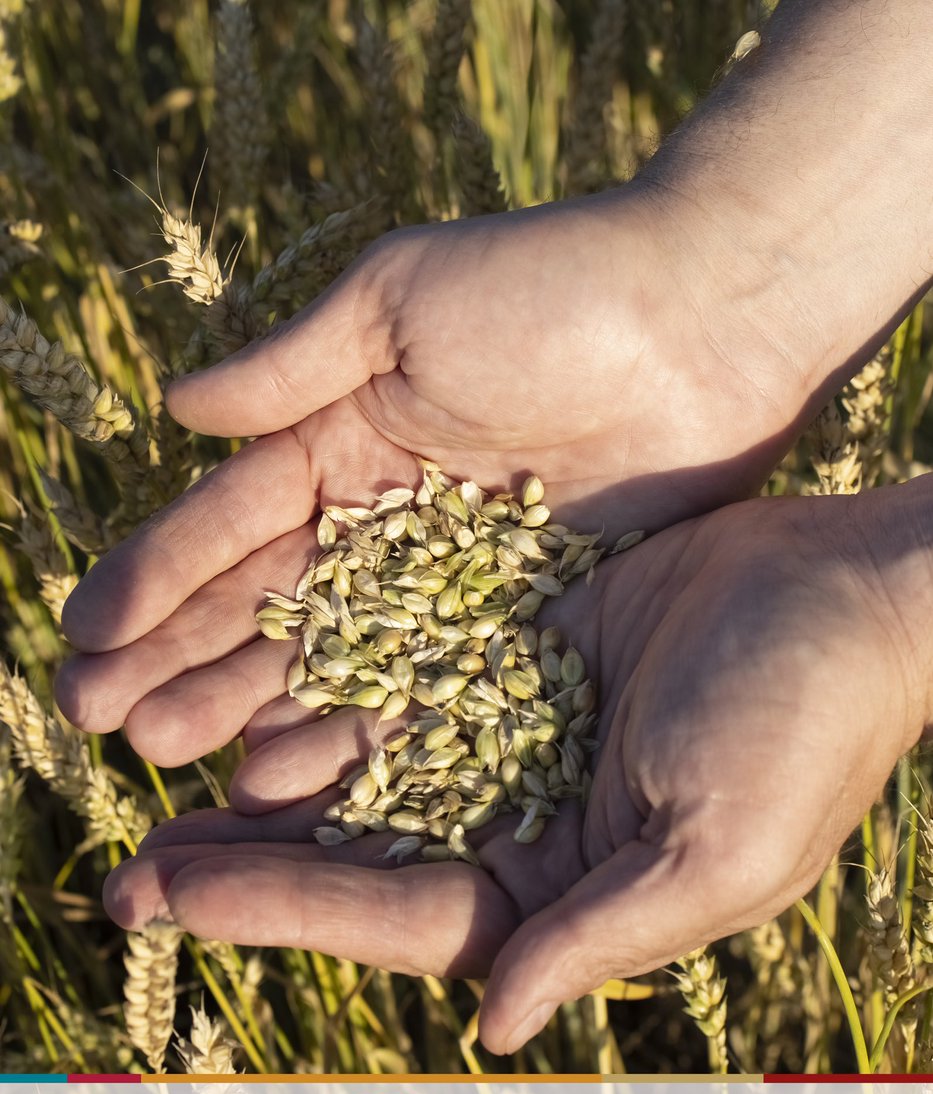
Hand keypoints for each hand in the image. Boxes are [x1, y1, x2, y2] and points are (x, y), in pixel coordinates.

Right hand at [54, 187, 814, 762]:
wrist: (703, 325)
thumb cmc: (548, 291)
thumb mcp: (400, 304)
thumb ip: (291, 369)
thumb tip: (174, 407)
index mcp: (343, 438)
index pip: (233, 522)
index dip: (158, 576)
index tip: (86, 632)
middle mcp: (384, 518)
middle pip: (266, 601)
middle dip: (180, 656)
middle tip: (97, 717)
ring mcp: (450, 578)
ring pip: (333, 653)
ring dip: (248, 701)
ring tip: (165, 754)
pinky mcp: (518, 618)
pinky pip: (427, 681)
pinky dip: (361, 722)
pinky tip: (296, 767)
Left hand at [100, 480, 932, 1052]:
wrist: (845, 588)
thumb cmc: (805, 722)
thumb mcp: (717, 849)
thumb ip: (602, 935)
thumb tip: (495, 1024)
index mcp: (571, 886)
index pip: (404, 913)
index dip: (286, 909)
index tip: (173, 898)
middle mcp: (530, 817)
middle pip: (361, 853)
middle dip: (248, 869)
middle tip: (126, 874)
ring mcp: (515, 730)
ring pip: (365, 767)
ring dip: (265, 783)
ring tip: (160, 784)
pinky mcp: (514, 649)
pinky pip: (401, 673)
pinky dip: (327, 690)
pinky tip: (250, 695)